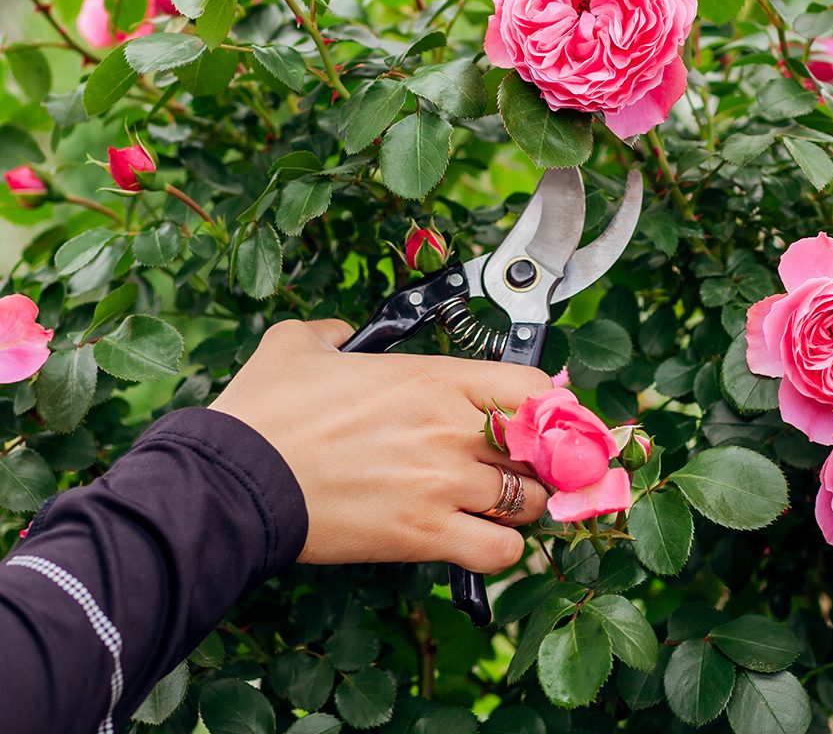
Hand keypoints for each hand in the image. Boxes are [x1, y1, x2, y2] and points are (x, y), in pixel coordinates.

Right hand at [208, 318, 553, 571]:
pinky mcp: (423, 536)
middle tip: (515, 467)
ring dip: (519, 505)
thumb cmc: (267, 413)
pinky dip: (498, 550)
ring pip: (527, 501)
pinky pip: (498, 552)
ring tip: (494, 505)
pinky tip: (478, 539)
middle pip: (539, 448)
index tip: (538, 419)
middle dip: (534, 460)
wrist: (235, 481)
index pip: (536, 387)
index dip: (547, 405)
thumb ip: (332, 331)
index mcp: (435, 377)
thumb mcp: (299, 344)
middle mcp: (452, 428)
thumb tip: (338, 332)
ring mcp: (443, 485)